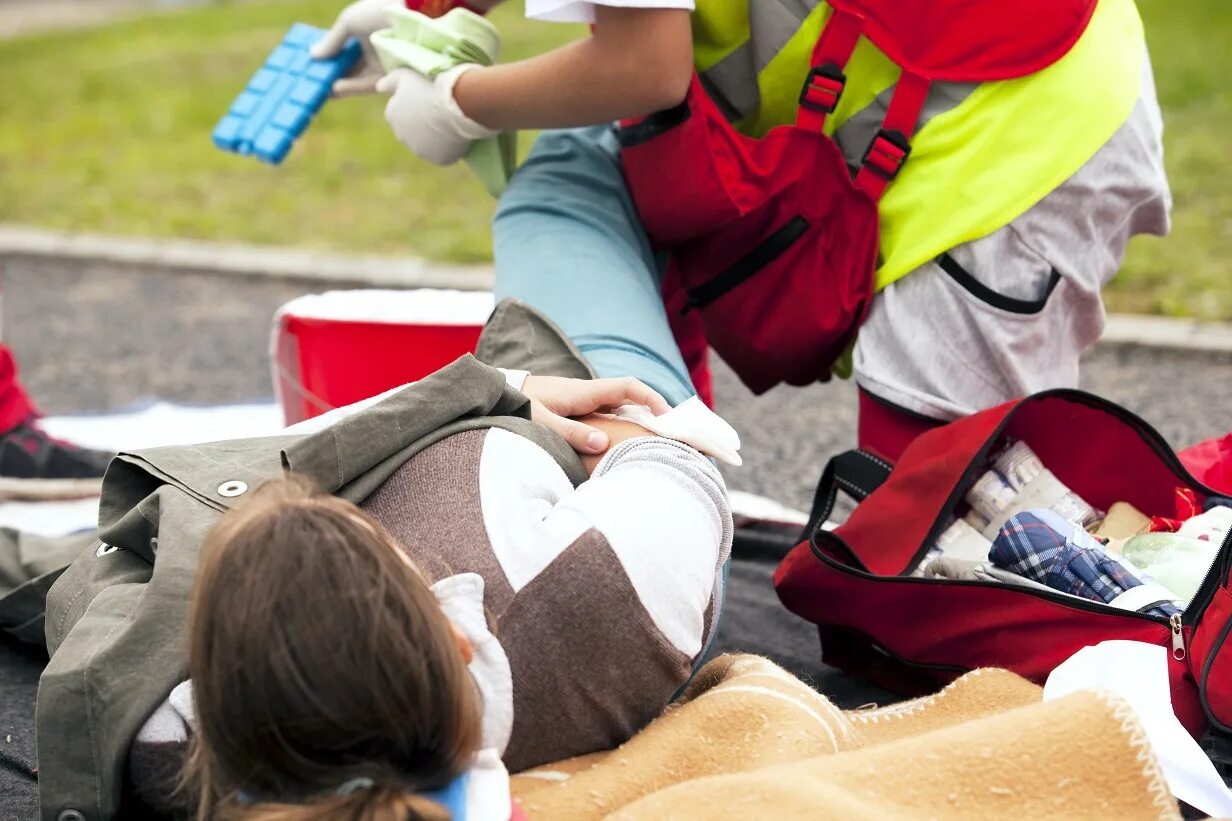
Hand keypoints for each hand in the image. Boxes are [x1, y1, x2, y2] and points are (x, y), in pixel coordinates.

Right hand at [310, 0, 400, 96]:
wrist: (409, 18)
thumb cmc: (378, 12)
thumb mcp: (349, 22)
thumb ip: (333, 41)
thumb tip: (313, 56)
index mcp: (364, 31)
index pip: (342, 48)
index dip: (327, 56)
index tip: (310, 64)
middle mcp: (374, 49)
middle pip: (348, 66)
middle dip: (330, 74)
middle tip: (310, 82)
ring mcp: (382, 63)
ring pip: (356, 78)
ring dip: (338, 84)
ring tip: (319, 89)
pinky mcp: (391, 77)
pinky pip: (368, 85)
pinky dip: (351, 87)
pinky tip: (334, 89)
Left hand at [376, 65, 496, 164]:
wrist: (454, 107)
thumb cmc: (430, 89)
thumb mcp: (406, 76)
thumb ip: (390, 81)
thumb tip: (378, 87)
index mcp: (392, 115)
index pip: (401, 111)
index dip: (415, 105)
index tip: (428, 100)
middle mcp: (401, 136)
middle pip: (413, 130)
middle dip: (422, 124)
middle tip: (439, 112)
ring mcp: (420, 150)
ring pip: (428, 144)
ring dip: (435, 137)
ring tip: (450, 123)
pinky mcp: (438, 159)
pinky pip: (443, 154)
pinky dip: (449, 148)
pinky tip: (457, 136)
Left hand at [521, 375, 670, 455]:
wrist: (497, 394)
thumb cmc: (517, 405)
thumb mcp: (541, 422)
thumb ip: (570, 433)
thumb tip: (603, 443)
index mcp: (584, 391)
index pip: (627, 387)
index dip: (651, 398)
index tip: (668, 417)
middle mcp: (588, 394)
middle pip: (630, 399)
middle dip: (653, 412)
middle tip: (674, 434)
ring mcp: (583, 402)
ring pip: (619, 409)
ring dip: (638, 421)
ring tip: (656, 442)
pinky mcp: (575, 411)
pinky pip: (607, 417)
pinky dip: (621, 427)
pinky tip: (626, 444)